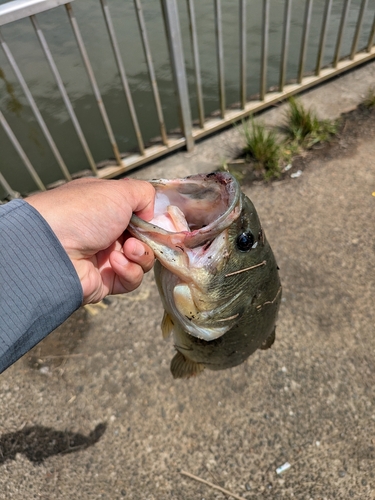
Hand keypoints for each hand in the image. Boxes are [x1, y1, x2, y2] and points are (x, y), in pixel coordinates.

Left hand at [25, 178, 154, 304]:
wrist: (50, 249)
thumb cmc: (81, 212)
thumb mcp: (118, 191)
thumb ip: (144, 194)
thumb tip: (153, 211)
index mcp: (107, 207)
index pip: (140, 213)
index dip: (153, 218)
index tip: (163, 221)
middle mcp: (106, 231)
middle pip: (145, 238)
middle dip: (150, 238)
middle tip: (145, 236)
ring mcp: (106, 257)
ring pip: (142, 260)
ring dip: (140, 254)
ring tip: (127, 249)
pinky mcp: (106, 281)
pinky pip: (131, 279)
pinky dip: (128, 270)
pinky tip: (114, 263)